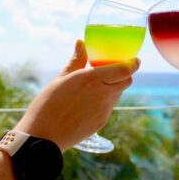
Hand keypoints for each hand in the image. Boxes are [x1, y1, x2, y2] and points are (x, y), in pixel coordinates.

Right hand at [14, 40, 139, 151]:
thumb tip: (82, 42)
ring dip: (115, 87)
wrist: (43, 137)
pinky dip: (106, 100)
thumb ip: (76, 60)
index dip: (133, 64)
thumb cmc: (48, 105)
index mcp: (91, 79)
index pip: (124, 70)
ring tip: (98, 86)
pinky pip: (110, 107)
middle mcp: (102, 94)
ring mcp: (104, 110)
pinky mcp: (102, 122)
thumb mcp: (61, 78)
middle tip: (117, 70)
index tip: (134, 60)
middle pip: (127, 81)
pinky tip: (90, 102)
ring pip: (118, 94)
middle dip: (126, 74)